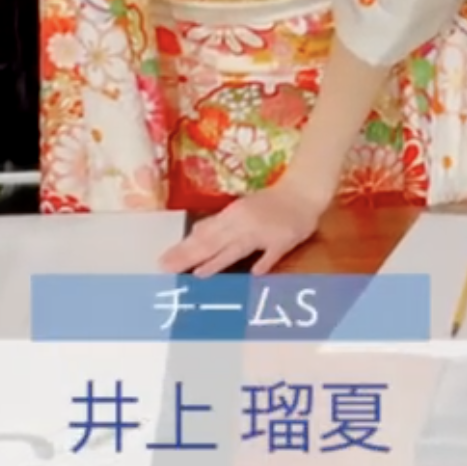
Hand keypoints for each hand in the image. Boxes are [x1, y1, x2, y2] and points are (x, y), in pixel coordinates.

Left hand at [159, 171, 332, 276]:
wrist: (303, 191)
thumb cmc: (269, 203)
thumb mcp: (240, 209)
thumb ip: (218, 224)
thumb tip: (194, 234)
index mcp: (232, 215)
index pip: (203, 235)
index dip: (183, 249)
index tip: (163, 262)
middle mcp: (243, 224)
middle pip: (213, 243)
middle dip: (190, 257)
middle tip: (169, 270)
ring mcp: (264, 233)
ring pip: (237, 248)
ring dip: (218, 261)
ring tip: (198, 274)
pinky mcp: (283, 240)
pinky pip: (272, 253)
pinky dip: (264, 262)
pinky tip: (255, 273)